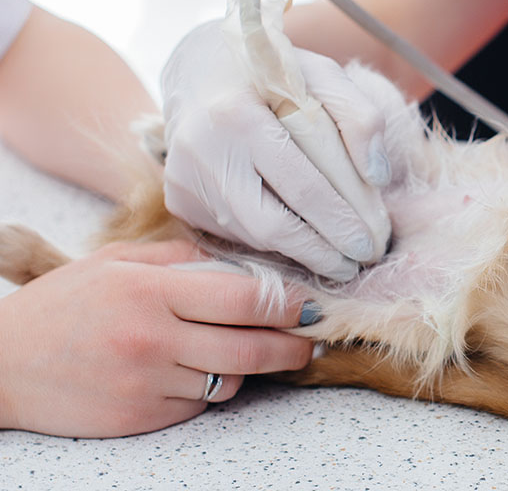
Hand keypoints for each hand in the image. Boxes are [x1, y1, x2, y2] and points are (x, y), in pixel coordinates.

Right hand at [0, 240, 312, 437]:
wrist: (4, 365)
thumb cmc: (62, 304)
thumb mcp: (116, 261)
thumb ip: (178, 257)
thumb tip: (232, 264)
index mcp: (152, 291)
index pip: (242, 297)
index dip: (285, 303)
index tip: (308, 305)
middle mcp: (155, 340)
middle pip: (249, 346)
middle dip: (290, 346)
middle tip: (309, 342)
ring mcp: (149, 383)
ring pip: (228, 379)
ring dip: (248, 366)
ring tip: (252, 350)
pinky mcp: (142, 418)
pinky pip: (198, 404)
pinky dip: (210, 387)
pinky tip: (198, 369)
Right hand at [161, 21, 389, 281]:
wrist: (198, 71)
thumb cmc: (268, 72)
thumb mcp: (321, 74)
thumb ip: (359, 116)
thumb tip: (379, 177)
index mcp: (238, 113)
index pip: (301, 185)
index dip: (342, 224)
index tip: (373, 246)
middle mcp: (202, 151)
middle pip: (272, 225)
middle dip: (323, 253)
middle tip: (358, 263)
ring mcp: (185, 180)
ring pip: (252, 236)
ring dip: (299, 252)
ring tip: (336, 255)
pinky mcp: (179, 199)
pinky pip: (234, 233)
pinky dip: (271, 241)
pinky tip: (297, 236)